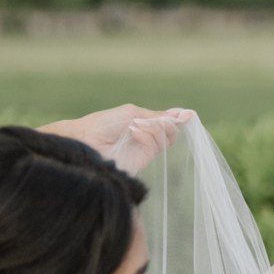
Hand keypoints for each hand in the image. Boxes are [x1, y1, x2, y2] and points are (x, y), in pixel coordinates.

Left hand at [44, 103, 193, 169]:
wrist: (86, 139)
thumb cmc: (104, 123)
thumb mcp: (133, 113)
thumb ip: (158, 116)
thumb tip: (185, 114)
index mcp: (143, 125)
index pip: (167, 124)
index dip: (178, 119)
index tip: (187, 115)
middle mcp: (146, 139)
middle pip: (172, 133)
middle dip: (168, 124)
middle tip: (159, 120)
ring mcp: (144, 151)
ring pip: (167, 139)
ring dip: (155, 128)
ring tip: (136, 125)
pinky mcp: (143, 160)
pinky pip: (156, 146)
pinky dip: (148, 135)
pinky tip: (135, 131)